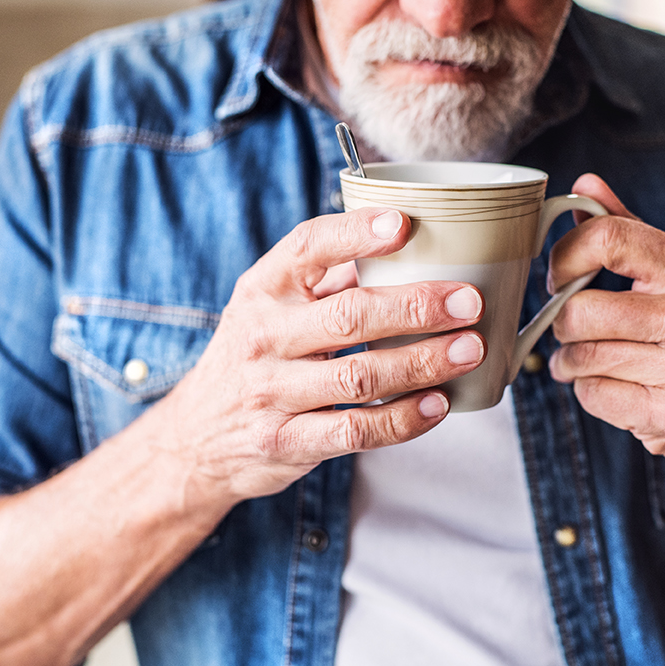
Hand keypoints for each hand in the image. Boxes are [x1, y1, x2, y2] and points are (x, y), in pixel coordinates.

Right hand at [130, 207, 486, 501]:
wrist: (196, 438)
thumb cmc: (253, 358)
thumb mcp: (270, 306)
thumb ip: (328, 278)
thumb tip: (407, 243)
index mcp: (262, 290)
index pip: (307, 248)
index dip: (356, 233)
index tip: (405, 224)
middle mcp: (263, 337)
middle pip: (349, 316)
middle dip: (417, 307)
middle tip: (469, 301)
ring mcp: (271, 393)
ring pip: (359, 376)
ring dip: (422, 362)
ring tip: (469, 349)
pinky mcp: (286, 441)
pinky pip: (355, 431)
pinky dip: (403, 419)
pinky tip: (438, 404)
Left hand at [547, 174, 664, 473]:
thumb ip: (631, 231)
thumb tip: (584, 186)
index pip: (607, 238)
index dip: (565, 257)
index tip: (560, 277)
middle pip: (580, 309)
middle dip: (564, 325)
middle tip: (576, 331)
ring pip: (580, 357)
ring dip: (572, 365)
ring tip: (594, 364)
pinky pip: (594, 396)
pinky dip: (593, 395)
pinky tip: (621, 392)